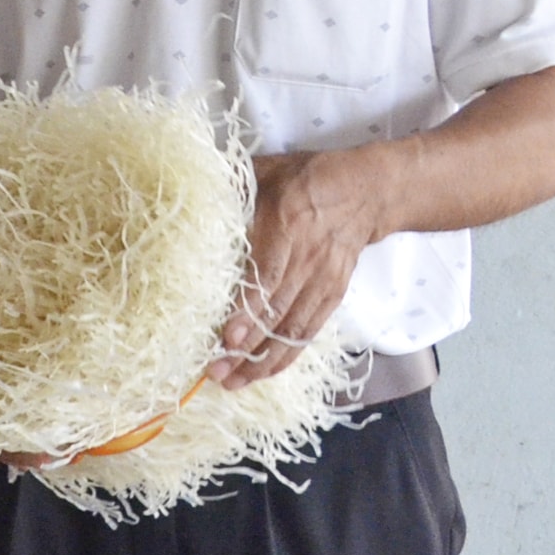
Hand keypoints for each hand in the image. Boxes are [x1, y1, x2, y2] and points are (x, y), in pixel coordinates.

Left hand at [211, 149, 382, 386]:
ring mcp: (322, 281)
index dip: (247, 311)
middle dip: (247, 349)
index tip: (228, 338)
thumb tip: (189, 192)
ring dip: (265, 361)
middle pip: (276, 313)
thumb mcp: (265, 172)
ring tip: (235, 382)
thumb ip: (230, 187)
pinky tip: (265, 372)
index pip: (266, 277)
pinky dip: (288, 354)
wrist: (365, 191)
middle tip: (217, 373)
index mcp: (285, 226)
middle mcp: (305, 260)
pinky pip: (310, 331)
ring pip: (294, 330)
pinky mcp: (333, 294)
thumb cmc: (304, 178)